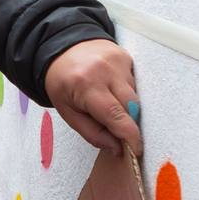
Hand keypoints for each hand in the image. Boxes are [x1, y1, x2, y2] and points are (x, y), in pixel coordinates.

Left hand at [44, 37, 141, 154]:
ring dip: (126, 107)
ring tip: (107, 102)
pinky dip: (126, 93)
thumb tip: (117, 148)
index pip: (115, 115)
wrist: (63, 48)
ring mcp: (118, 62)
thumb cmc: (62, 82)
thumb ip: (92, 133)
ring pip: (134, 96)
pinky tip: (112, 89)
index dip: (129, 136)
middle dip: (129, 123)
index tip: (136, 151)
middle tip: (119, 131)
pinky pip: (134, 83)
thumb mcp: (67, 112)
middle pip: (132, 107)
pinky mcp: (127, 57)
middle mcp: (105, 71)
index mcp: (86, 87)